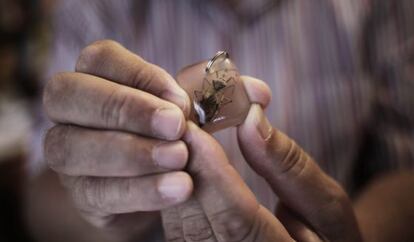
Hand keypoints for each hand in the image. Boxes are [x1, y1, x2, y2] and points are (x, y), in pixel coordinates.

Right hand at [43, 40, 192, 233]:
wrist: (182, 188)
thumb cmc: (182, 137)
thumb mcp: (192, 112)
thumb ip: (189, 99)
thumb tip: (188, 93)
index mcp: (98, 78)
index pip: (99, 59)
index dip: (140, 75)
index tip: (180, 101)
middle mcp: (71, 112)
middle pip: (66, 93)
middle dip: (123, 108)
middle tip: (174, 126)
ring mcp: (69, 154)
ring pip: (69, 147)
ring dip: (130, 153)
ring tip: (179, 158)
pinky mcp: (81, 195)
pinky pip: (94, 192)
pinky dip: (139, 190)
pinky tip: (175, 188)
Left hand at [162, 76, 361, 241]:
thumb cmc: (327, 237)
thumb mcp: (327, 206)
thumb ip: (290, 167)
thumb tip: (251, 119)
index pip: (236, 222)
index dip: (212, 174)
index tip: (195, 129)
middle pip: (196, 222)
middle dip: (184, 166)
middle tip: (177, 117)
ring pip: (179, 222)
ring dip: (173, 172)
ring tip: (176, 128)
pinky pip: (177, 222)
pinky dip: (174, 184)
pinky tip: (179, 153)